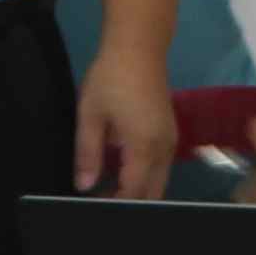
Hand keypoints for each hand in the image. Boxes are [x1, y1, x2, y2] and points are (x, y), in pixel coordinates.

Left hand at [75, 53, 179, 198]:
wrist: (139, 47)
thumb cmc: (111, 77)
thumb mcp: (91, 115)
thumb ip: (88, 153)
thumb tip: (84, 185)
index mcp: (144, 146)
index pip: (132, 191)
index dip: (114, 204)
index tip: (95, 207)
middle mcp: (164, 149)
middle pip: (153, 194)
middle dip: (130, 203)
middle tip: (103, 204)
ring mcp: (171, 142)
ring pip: (159, 182)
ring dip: (138, 191)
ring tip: (109, 192)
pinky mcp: (171, 134)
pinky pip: (161, 168)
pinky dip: (145, 177)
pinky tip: (123, 173)